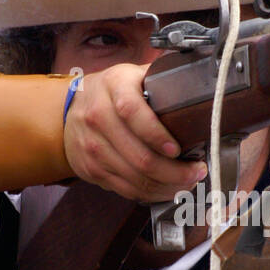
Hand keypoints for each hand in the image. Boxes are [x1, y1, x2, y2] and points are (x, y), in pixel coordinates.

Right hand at [62, 63, 205, 202]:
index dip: (157, 134)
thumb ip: (160, 80)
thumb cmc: (112, 93)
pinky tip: (169, 188)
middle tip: (197, 170)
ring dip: (169, 186)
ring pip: (136, 178)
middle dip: (176, 171)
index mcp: (114, 87)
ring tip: (189, 181)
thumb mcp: (132, 75)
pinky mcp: (92, 170)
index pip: (132, 112)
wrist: (71, 111)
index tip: (177, 149)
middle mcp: (98, 117)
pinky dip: (153, 193)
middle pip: (140, 157)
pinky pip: (127, 189)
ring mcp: (93, 147)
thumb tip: (199, 90)